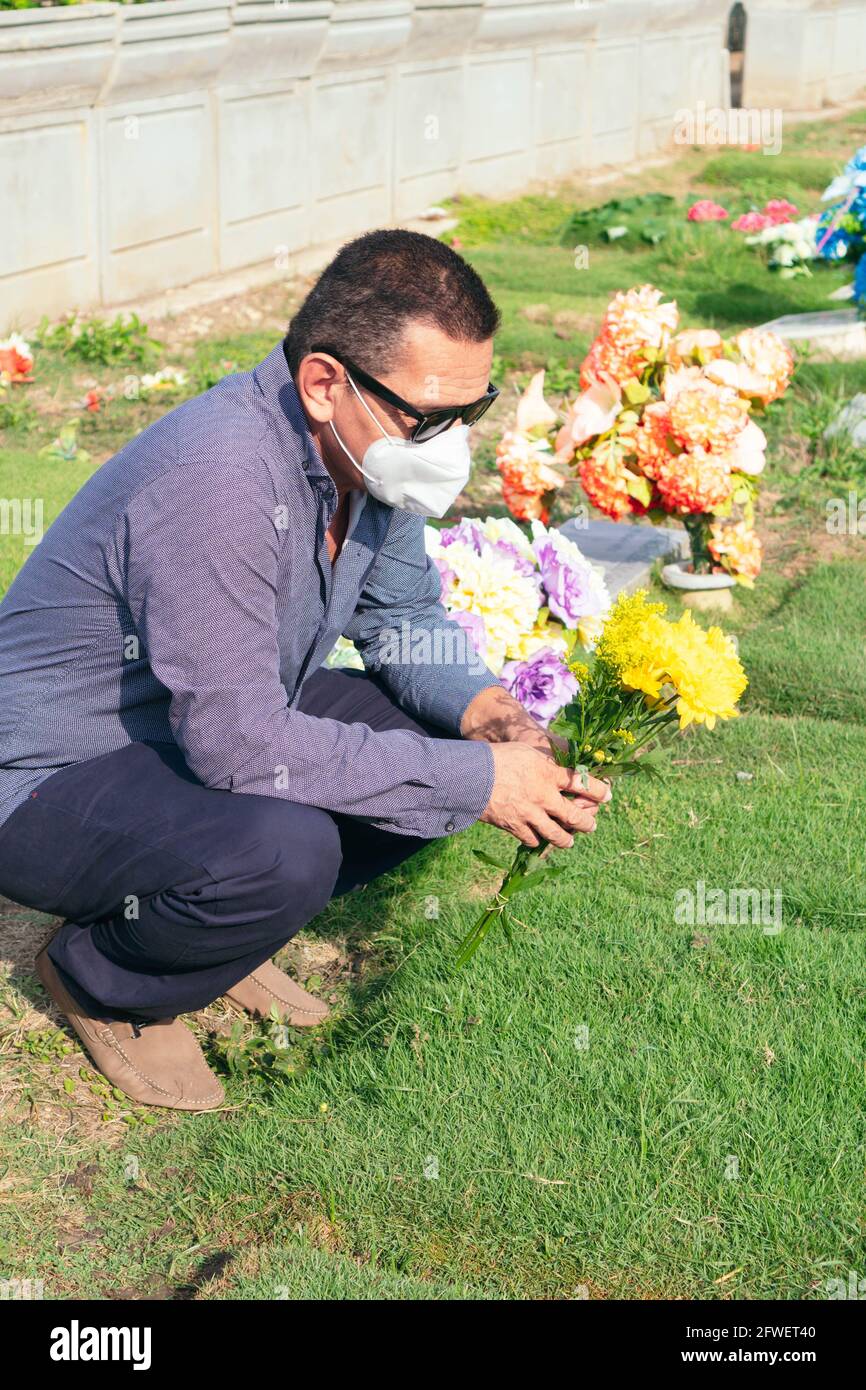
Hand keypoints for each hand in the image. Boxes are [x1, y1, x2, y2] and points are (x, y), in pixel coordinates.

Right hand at [480, 743, 611, 848]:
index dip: (599, 790)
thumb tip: (562, 766)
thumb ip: (547, 761)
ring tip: (570, 841)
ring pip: (556, 834)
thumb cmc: (498, 757)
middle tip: (592, 825)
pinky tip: (539, 839)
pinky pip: (532, 839)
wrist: (470, 775)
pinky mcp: (514, 826)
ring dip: (566, 840)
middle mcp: (543, 796)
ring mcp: (530, 814)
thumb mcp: (527, 751)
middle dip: (587, 822)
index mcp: (548, 773)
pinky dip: (538, 841)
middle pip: (574, 815)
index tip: (608, 794)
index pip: (583, 783)